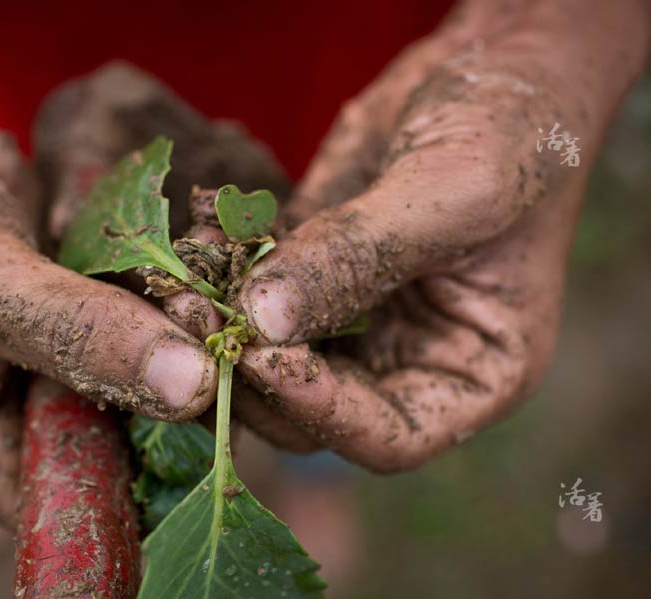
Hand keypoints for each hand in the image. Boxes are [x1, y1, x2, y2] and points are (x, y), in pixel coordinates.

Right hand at [0, 0, 219, 530]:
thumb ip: (79, 332)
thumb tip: (192, 387)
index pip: (92, 504)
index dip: (158, 464)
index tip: (207, 392)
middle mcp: (32, 436)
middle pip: (134, 450)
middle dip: (178, 393)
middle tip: (211, 327)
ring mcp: (65, 386)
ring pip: (154, 390)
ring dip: (186, 342)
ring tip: (202, 292)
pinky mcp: (92, 340)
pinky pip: (152, 341)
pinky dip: (176, 308)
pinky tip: (196, 270)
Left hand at [167, 0, 649, 469]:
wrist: (496, 64)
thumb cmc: (511, 133)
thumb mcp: (450, 195)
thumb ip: (359, 258)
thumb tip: (262, 318)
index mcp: (470, 375)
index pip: (386, 437)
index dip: (321, 411)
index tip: (261, 359)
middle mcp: (407, 361)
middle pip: (312, 407)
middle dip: (252, 369)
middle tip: (196, 320)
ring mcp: (355, 319)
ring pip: (272, 353)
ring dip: (222, 321)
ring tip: (182, 282)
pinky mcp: (314, 273)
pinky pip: (257, 290)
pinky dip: (224, 267)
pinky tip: (200, 230)